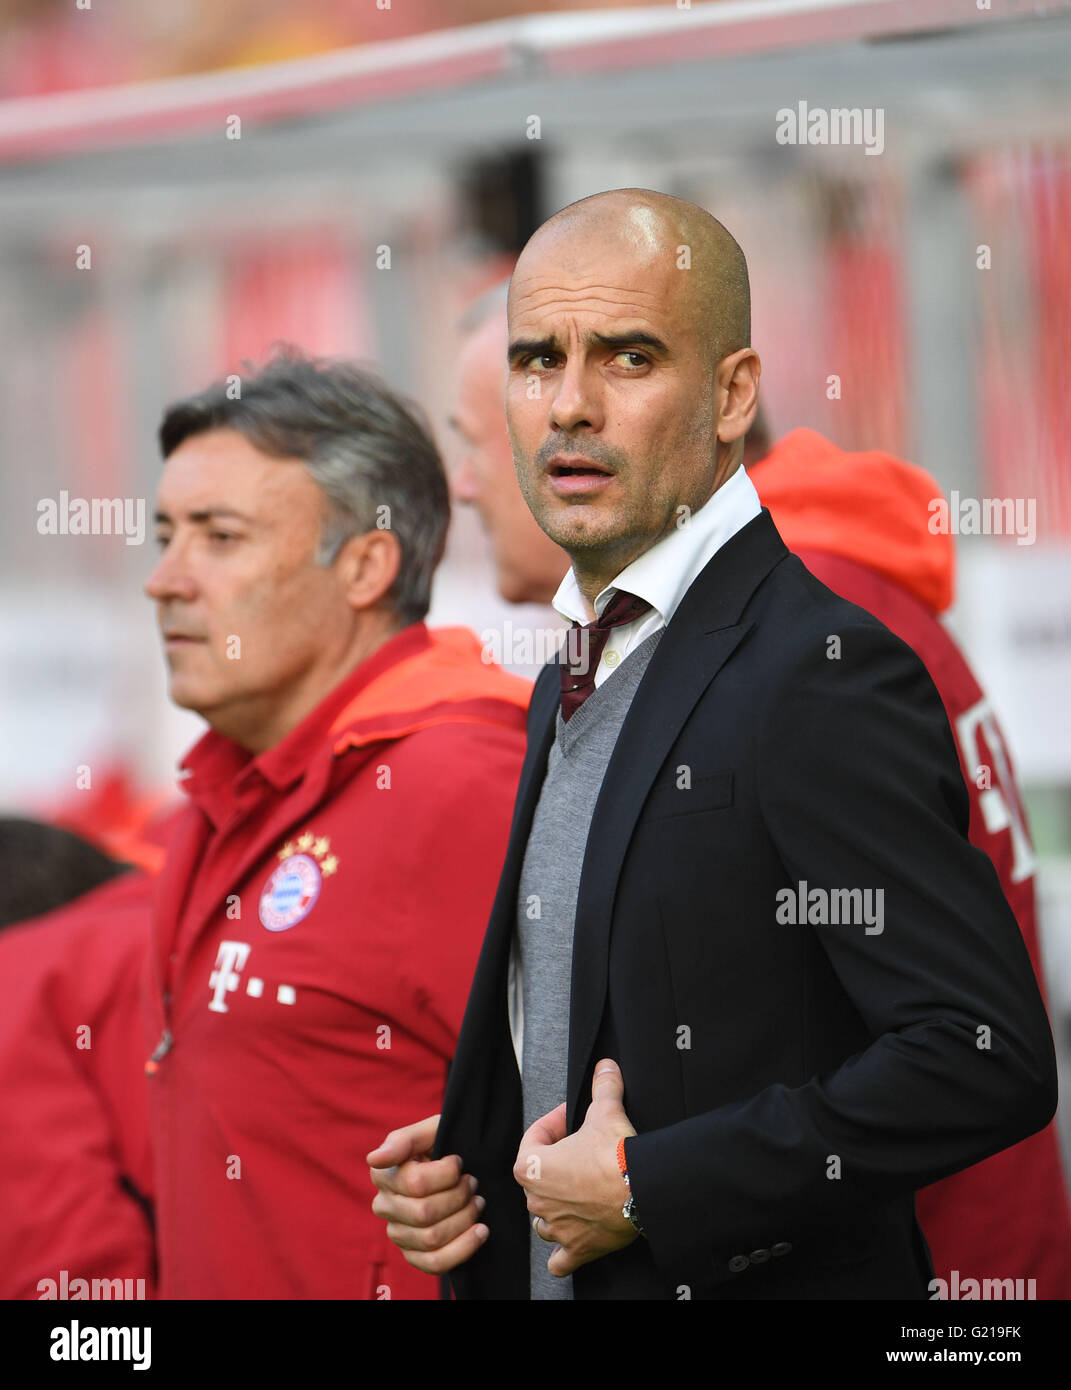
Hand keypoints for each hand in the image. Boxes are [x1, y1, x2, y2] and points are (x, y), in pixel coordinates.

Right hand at [367, 1114, 487, 1274]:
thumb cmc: (445, 1144)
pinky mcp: (414, 1255)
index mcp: (384, 1174)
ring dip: (464, 1218)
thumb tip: (375, 1159)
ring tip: (478, 1202)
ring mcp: (397, 1233)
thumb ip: (404, 1140)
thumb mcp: (431, 1130)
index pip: (417, 1183)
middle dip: (459, 1196)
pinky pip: (435, 1263)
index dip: (447, 1174)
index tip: (459, 1162)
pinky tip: (480, 1230)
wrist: (462, 1167)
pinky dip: (463, 1248)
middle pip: (425, 1213)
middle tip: (473, 1183)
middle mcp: (384, 1206)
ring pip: (432, 1238)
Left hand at [513, 1058, 637, 1277]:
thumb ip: (603, 1085)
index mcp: (532, 1167)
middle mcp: (537, 1201)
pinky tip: (568, 1246)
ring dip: (553, 1208)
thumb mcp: (606, 1110)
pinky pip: (559, 1261)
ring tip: (573, 1194)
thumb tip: (606, 1067)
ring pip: (543, 1220)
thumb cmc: (615, 1154)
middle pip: (536, 1181)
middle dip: (555, 1165)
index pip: (532, 1140)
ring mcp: (557, 1227)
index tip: (569, 1118)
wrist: (642, 1188)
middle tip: (579, 1151)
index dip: (552, 1124)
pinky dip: (562, 1255)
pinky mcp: (578, 1249)